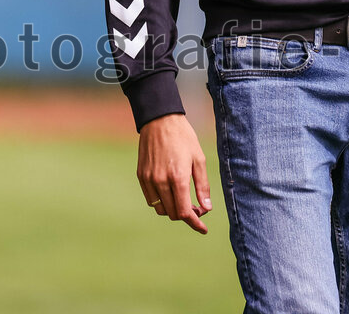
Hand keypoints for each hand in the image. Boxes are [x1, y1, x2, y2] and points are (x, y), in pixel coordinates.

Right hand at [137, 113, 211, 233]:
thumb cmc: (183, 137)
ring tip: (183, 199)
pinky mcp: (141, 176)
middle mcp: (161, 181)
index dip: (194, 223)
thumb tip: (206, 208)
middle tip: (196, 207)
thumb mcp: (198, 158)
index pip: (184, 212)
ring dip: (173, 209)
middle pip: (172, 213)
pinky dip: (161, 201)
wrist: (160, 120)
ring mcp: (149, 179)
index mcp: (178, 177)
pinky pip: (150, 199)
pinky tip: (170, 192)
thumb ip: (202, 185)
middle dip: (186, 215)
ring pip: (160, 209)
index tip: (203, 228)